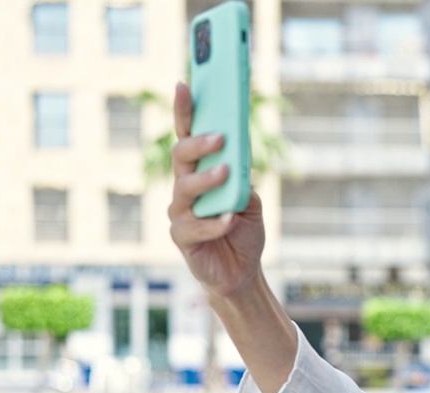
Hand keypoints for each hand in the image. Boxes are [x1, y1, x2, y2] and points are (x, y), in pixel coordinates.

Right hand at [167, 81, 265, 297]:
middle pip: (180, 157)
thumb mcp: (249, 200)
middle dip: (198, 144)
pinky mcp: (182, 238)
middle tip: (219, 138)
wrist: (241, 271)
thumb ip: (241, 179)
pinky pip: (195, 227)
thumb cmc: (242, 230)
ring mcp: (180, 213)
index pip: (187, 136)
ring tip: (225, 174)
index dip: (183, 111)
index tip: (185, 84)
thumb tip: (236, 160)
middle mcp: (184, 188)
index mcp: (199, 173)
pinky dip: (215, 223)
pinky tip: (229, 220)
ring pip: (184, 189)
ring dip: (206, 180)